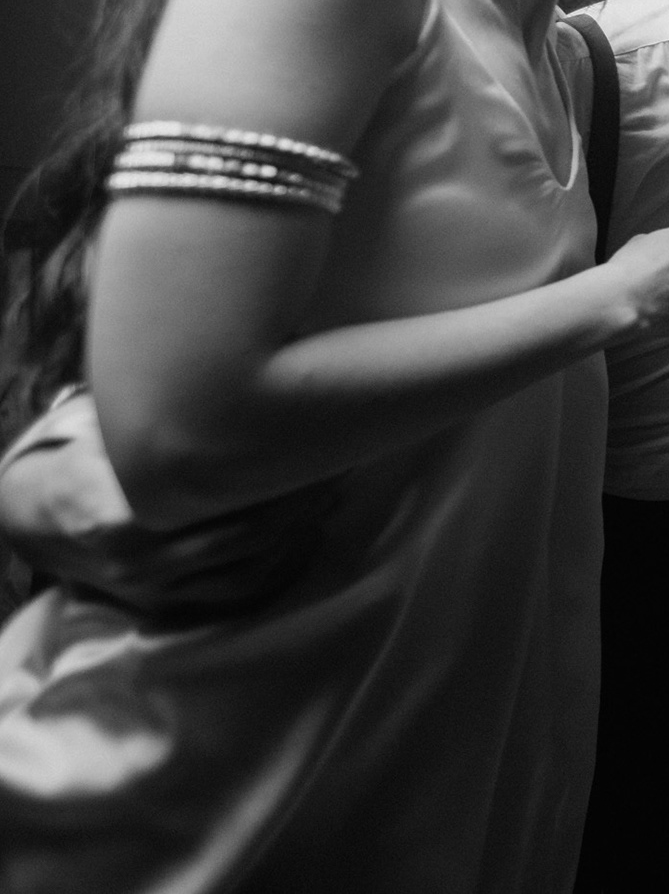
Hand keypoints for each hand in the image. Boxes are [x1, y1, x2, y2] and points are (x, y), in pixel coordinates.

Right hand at [0, 391, 333, 618]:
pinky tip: (307, 539)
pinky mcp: (167, 607)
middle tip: (335, 470)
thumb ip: (168, 414)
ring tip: (328, 499)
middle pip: (248, 536)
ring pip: (250, 570)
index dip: (279, 476)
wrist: (36, 516)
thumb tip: (246, 359)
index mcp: (125, 514)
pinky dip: (279, 571)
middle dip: (300, 504)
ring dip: (298, 536)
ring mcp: (155, 590)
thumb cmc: (91, 458)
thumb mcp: (116, 431)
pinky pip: (238, 596)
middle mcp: (140, 561)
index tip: (314, 446)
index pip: (225, 500)